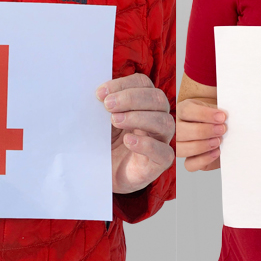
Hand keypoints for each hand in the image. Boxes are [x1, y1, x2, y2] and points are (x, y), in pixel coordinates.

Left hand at [98, 73, 173, 193]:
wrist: (104, 175)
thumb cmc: (106, 145)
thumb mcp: (102, 123)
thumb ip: (102, 108)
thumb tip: (96, 94)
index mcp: (144, 104)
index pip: (143, 84)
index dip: (124, 84)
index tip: (101, 93)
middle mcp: (156, 118)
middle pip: (157, 99)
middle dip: (131, 98)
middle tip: (108, 104)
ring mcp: (161, 140)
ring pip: (164, 122)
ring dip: (139, 117)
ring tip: (115, 120)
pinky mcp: (160, 162)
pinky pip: (163, 151)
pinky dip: (147, 144)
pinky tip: (128, 141)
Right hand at [176, 97, 224, 171]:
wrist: (222, 129)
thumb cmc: (218, 117)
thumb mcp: (216, 108)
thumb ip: (218, 108)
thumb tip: (223, 114)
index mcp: (183, 110)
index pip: (186, 111)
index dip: (204, 114)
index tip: (221, 117)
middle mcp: (177, 128)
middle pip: (180, 131)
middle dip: (203, 131)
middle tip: (221, 130)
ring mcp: (181, 146)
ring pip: (181, 149)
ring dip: (201, 146)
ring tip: (218, 141)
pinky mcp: (189, 161)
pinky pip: (189, 165)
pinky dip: (203, 160)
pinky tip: (216, 152)